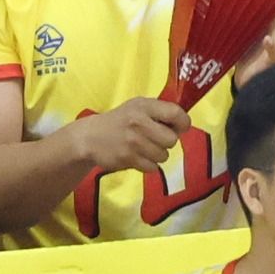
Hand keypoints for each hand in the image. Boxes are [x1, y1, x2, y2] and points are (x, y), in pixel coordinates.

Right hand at [63, 92, 192, 178]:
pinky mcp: (127, 159)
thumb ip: (160, 111)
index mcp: (144, 106)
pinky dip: (149, 165)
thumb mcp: (138, 107)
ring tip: (146, 148)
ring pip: (163, 155)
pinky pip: (152, 167)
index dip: (183, 122)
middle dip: (168, 141)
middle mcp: (139, 123)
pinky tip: (139, 157)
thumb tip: (184, 124)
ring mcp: (133, 142)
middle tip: (158, 139)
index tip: (181, 127)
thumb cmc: (120, 120)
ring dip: (158, 154)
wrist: (90, 137)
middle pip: (172, 139)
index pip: (175, 113)